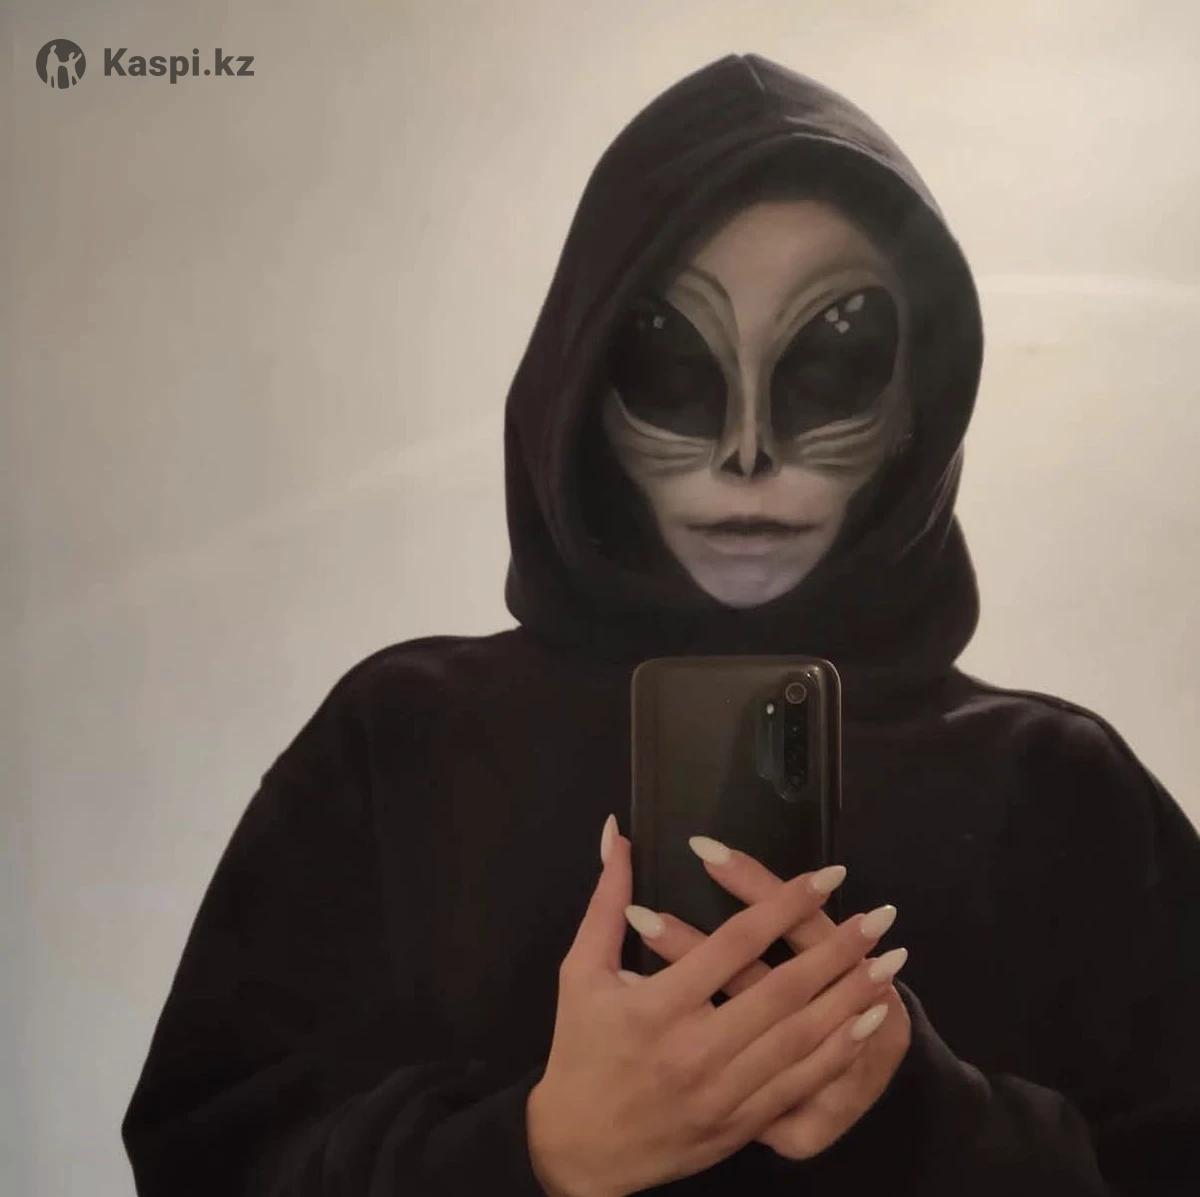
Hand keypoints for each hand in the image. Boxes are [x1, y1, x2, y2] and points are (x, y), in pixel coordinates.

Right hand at [525, 815, 892, 1196]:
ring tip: (889, 961)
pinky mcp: (740, 1124)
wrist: (577, 1150)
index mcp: (658, 1006)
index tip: (826, 876)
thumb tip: (618, 832)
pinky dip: (840, 1051)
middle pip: (782, 991)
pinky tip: (868, 1021)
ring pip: (801, 1039)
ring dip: (852, 998)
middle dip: (838, 950)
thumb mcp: (581, 970)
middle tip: (879, 916)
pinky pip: (801, 1083)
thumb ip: (606, 898)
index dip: (784, 904)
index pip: (735, 944)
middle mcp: (696, 1050)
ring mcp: (723, 1093)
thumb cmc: (580, 1050)